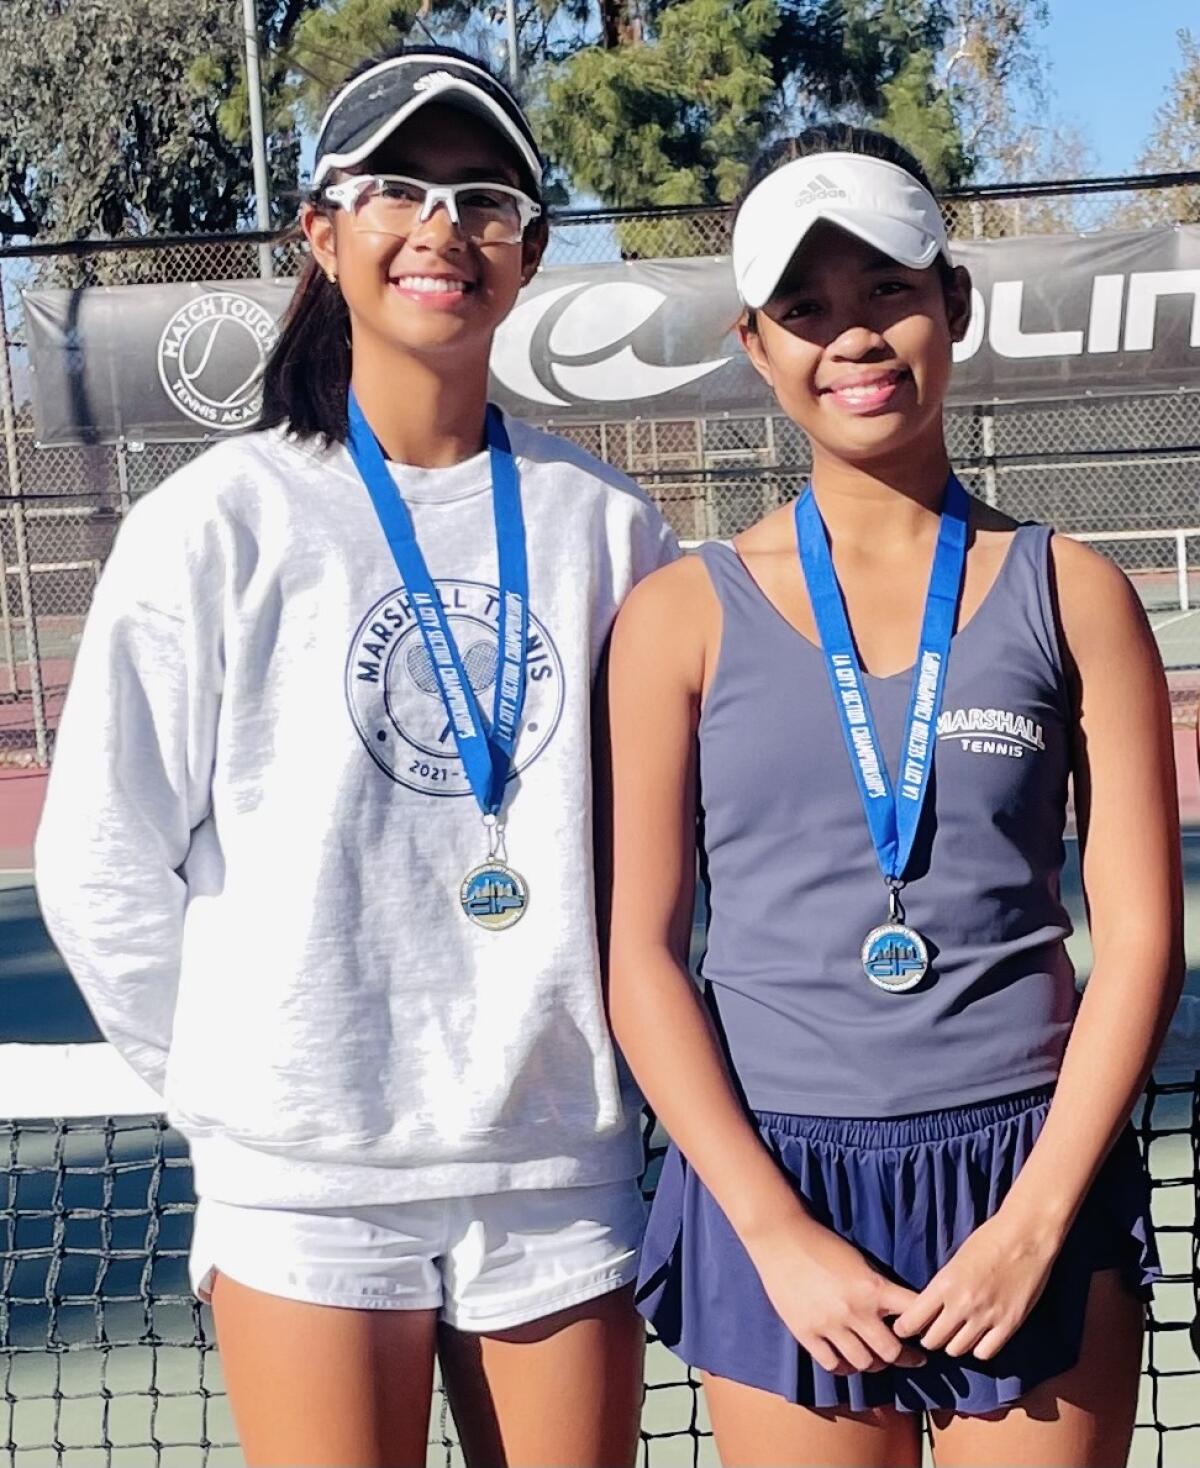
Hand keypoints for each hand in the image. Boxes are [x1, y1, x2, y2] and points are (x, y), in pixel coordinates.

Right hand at [747, 1217, 926, 1375]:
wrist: (781, 1236)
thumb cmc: (822, 1242)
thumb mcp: (859, 1261)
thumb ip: (877, 1288)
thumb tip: (897, 1312)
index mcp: (872, 1287)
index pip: (912, 1315)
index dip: (924, 1327)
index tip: (927, 1334)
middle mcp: (854, 1310)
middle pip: (891, 1353)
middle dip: (903, 1356)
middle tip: (908, 1356)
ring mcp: (829, 1324)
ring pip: (863, 1364)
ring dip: (872, 1363)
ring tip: (873, 1357)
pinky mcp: (806, 1332)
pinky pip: (832, 1364)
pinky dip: (843, 1365)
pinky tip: (845, 1358)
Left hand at [892, 1209, 1061, 1361]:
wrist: (1026, 1235)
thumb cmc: (989, 1238)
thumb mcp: (955, 1260)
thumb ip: (942, 1287)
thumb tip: (928, 1309)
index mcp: (944, 1283)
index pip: (912, 1321)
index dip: (904, 1328)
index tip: (904, 1328)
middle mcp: (962, 1304)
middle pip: (932, 1341)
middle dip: (928, 1338)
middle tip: (932, 1331)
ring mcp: (987, 1317)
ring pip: (957, 1350)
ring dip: (953, 1344)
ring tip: (956, 1333)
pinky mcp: (1009, 1324)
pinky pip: (985, 1353)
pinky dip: (978, 1349)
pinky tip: (979, 1337)